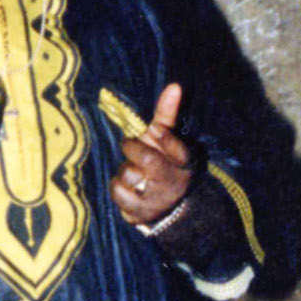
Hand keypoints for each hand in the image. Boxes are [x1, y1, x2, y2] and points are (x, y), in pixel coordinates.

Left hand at [110, 83, 192, 226]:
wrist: (163, 205)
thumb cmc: (160, 162)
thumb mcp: (164, 139)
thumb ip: (167, 114)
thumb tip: (174, 85)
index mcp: (183, 164)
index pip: (178, 150)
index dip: (165, 138)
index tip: (155, 131)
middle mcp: (174, 184)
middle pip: (149, 161)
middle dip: (134, 149)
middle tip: (130, 145)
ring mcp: (157, 202)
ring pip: (129, 176)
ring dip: (124, 171)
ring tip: (134, 174)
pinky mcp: (140, 215)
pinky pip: (118, 195)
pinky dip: (117, 188)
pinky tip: (127, 188)